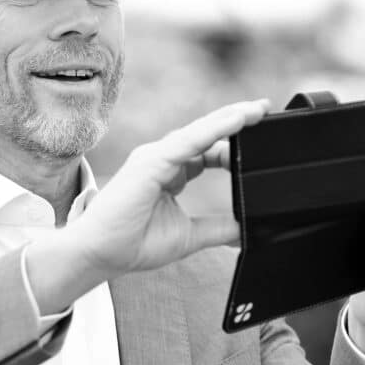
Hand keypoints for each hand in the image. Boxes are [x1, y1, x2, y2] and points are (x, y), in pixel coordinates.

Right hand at [68, 99, 269, 279]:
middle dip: (237, 122)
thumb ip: (218, 228)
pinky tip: (236, 121)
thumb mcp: (189, 236)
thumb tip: (247, 228)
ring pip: (200, 132)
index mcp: (171, 173)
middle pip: (207, 135)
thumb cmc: (133, 244)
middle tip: (265, 111)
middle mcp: (163, 159)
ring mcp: (155, 157)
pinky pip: (188, 141)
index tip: (261, 140)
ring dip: (230, 119)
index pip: (209, 151)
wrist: (100, 254)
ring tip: (257, 110)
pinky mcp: (150, 161)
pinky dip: (213, 129)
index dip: (233, 145)